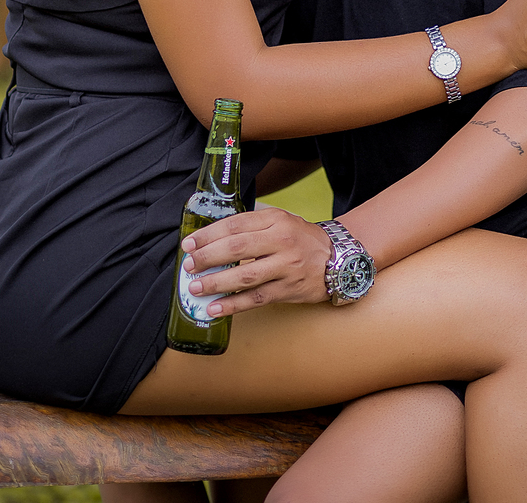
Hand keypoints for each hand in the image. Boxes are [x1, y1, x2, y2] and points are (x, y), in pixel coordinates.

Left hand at [179, 207, 331, 316]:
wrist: (338, 260)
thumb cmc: (301, 239)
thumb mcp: (281, 222)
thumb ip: (252, 227)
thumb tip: (212, 240)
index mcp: (275, 219)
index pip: (235, 225)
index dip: (209, 235)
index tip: (189, 244)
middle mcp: (281, 240)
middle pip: (237, 248)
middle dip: (208, 257)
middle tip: (189, 265)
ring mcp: (286, 266)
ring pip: (245, 275)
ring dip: (216, 282)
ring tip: (195, 288)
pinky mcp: (288, 290)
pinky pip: (256, 299)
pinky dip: (233, 304)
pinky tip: (215, 308)